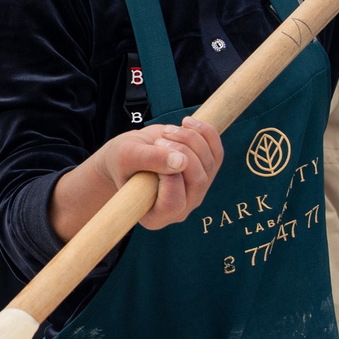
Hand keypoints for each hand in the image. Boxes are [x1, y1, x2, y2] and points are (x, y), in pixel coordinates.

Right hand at [99, 118, 222, 231]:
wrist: (131, 152)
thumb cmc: (122, 159)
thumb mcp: (127, 156)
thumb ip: (149, 160)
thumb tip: (181, 161)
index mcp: (156, 216)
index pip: (174, 203)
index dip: (169, 175)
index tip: (155, 152)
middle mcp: (181, 208)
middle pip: (197, 181)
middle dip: (182, 151)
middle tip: (160, 138)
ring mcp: (196, 191)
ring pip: (208, 164)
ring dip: (190, 139)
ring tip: (166, 130)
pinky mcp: (206, 172)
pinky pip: (217, 153)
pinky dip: (206, 133)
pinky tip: (186, 123)